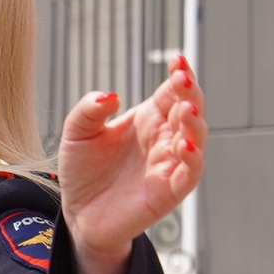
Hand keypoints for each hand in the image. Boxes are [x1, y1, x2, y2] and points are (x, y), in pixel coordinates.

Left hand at [57, 58, 205, 273]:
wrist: (79, 213)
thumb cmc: (83, 170)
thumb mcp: (76, 133)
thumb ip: (88, 110)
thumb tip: (110, 96)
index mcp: (148, 118)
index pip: (172, 91)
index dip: (180, 74)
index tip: (176, 59)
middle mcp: (164, 138)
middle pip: (190, 109)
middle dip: (190, 93)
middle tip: (182, 79)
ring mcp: (169, 163)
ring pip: (196, 138)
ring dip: (195, 122)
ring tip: (186, 108)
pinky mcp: (170, 191)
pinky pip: (190, 174)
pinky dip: (193, 159)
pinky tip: (185, 146)